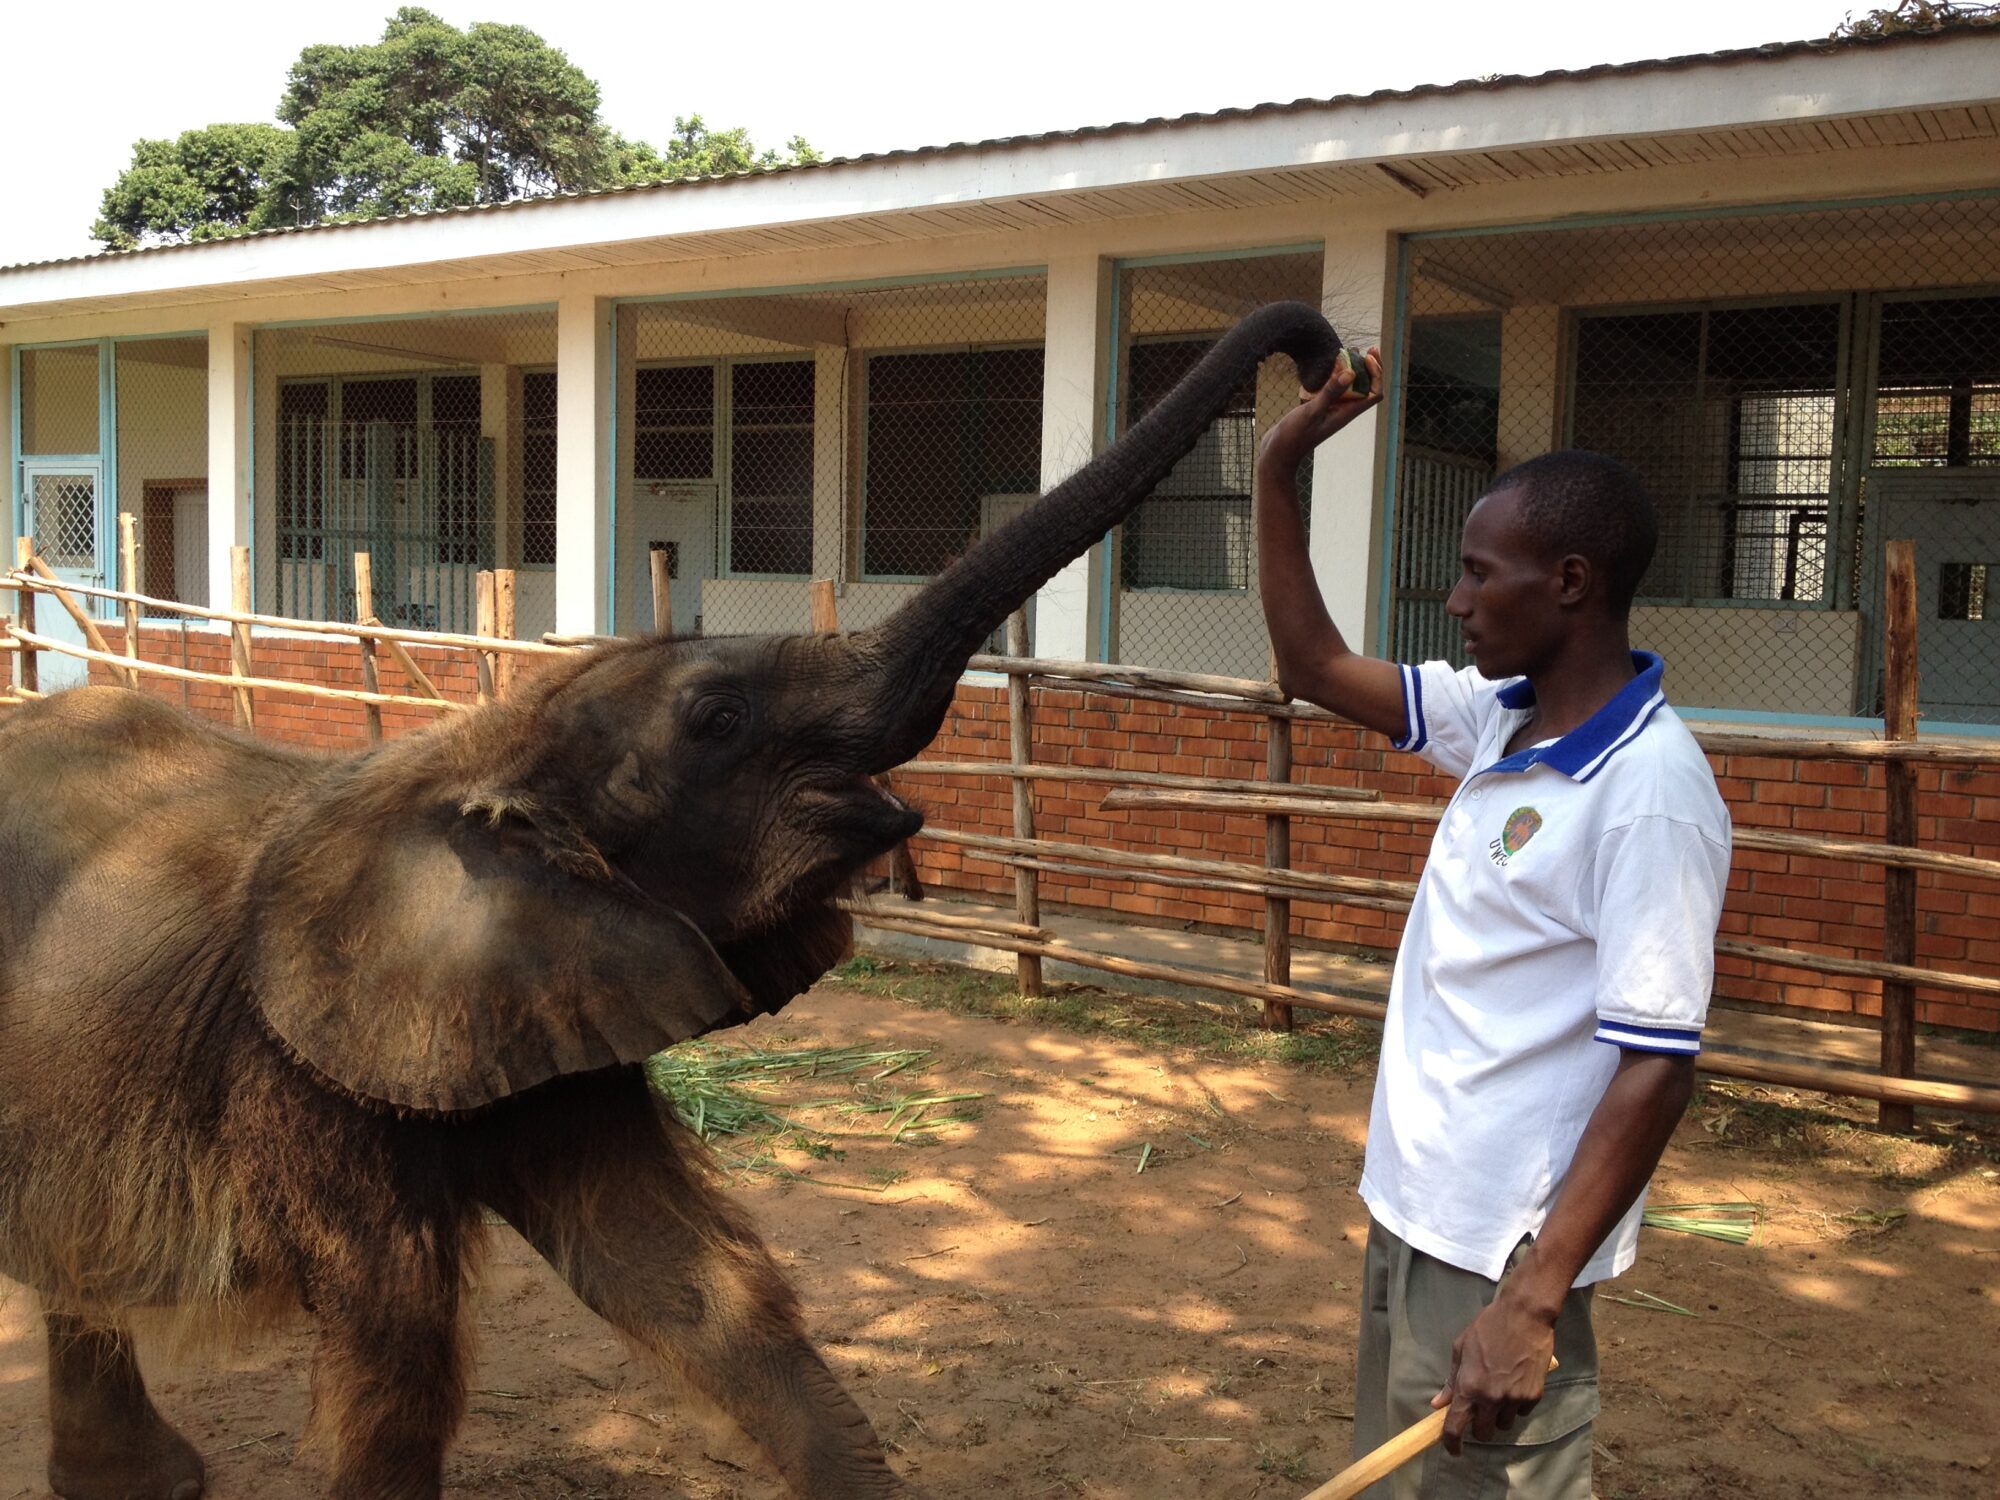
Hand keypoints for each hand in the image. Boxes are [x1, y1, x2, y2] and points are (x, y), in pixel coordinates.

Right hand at [1255, 345, 1383, 473]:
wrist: (1278, 454)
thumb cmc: (1294, 437)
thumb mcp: (1312, 411)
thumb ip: (1331, 392)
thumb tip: (1351, 372)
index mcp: (1346, 413)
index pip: (1374, 393)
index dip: (1377, 374)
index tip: (1367, 357)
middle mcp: (1343, 411)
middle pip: (1366, 388)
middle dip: (1369, 368)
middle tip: (1367, 349)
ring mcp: (1331, 410)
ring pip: (1350, 388)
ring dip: (1352, 370)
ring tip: (1349, 352)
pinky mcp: (1318, 409)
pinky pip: (1333, 390)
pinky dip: (1334, 377)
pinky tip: (1328, 367)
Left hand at [1430, 1290, 1556, 1455]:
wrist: (1524, 1316)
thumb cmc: (1487, 1328)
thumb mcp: (1461, 1349)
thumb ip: (1451, 1380)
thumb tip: (1438, 1403)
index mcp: (1469, 1387)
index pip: (1456, 1427)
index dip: (1452, 1444)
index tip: (1453, 1450)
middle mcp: (1491, 1398)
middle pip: (1484, 1433)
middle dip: (1479, 1427)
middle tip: (1479, 1412)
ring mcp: (1514, 1399)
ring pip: (1504, 1425)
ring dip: (1499, 1416)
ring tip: (1499, 1392)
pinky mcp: (1534, 1396)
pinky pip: (1522, 1412)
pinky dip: (1517, 1405)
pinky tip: (1515, 1384)